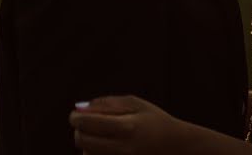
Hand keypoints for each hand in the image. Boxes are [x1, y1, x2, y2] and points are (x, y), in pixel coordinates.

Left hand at [69, 95, 184, 154]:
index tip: (75, 115)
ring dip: (86, 143)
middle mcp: (122, 147)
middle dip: (78, 131)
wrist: (176, 145)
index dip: (76, 118)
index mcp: (127, 126)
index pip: (88, 123)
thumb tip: (81, 107)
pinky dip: (94, 154)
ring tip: (100, 136)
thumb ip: (108, 102)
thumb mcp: (137, 104)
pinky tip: (104, 146)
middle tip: (84, 124)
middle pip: (82, 140)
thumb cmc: (155, 121)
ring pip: (86, 154)